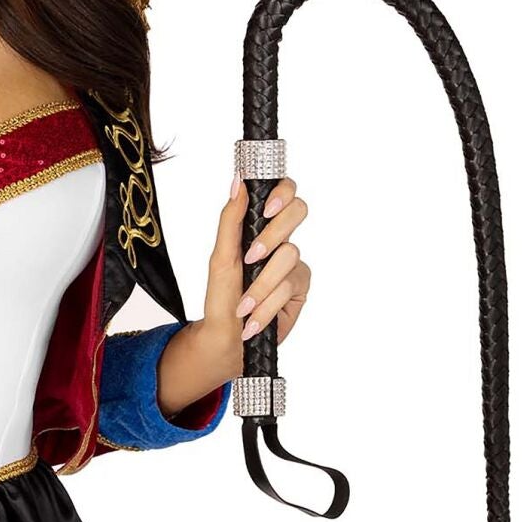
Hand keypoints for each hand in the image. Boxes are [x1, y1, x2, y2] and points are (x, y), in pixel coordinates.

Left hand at [199, 174, 311, 374]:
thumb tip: (238, 182)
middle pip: (298, 211)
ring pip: (290, 254)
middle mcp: (280, 240)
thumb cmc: (221, 296)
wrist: (227, 338)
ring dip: (261, 284)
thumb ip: (231, 220)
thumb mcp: (220, 257)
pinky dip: (267, 305)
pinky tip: (253, 319)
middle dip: (272, 235)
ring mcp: (293, 263)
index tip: (266, 209)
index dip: (283, 192)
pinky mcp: (300, 287)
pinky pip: (290, 285)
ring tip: (243, 305)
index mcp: (259, 226)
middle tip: (251, 257)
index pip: (283, 192)